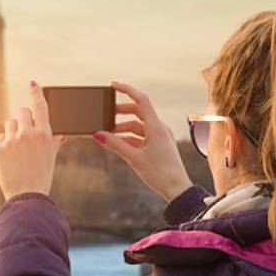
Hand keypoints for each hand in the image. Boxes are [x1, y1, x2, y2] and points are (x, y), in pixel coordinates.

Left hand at [0, 80, 66, 201]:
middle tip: (25, 131)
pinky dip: (4, 143)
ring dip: (13, 130)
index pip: (40, 106)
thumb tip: (59, 134)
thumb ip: (53, 141)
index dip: (36, 92)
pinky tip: (10, 156)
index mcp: (45, 134)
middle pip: (22, 111)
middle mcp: (28, 133)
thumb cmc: (41, 177)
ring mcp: (12, 140)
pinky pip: (0, 137)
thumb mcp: (51, 157)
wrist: (26, 196)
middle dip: (23, 118)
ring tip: (18, 147)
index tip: (33, 83)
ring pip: (10, 123)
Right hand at [92, 80, 192, 202]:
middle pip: (137, 112)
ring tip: (108, 134)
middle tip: (105, 116)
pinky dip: (128, 137)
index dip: (126, 90)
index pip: (141, 100)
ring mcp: (159, 137)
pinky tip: (118, 144)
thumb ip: (115, 144)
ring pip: (138, 125)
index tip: (113, 86)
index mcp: (156, 127)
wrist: (177, 190)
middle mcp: (159, 128)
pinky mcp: (158, 145)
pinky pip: (141, 136)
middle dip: (120, 113)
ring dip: (122, 128)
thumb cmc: (160, 174)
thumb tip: (98, 134)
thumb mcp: (134, 158)